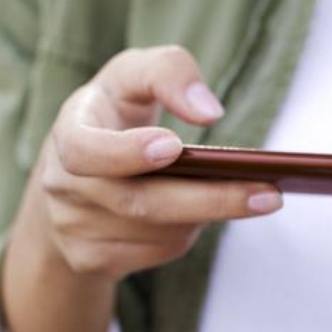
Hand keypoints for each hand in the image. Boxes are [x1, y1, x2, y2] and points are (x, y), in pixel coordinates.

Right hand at [3, 46, 281, 331]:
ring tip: (242, 196)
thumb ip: (169, 72)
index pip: (85, 149)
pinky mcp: (91, 259)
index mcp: (68, 131)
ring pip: (157, 233)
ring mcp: (72, 227)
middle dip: (210, 200)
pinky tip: (201, 214)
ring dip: (204, 216)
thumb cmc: (115, 113)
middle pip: (139, 203)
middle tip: (269, 195)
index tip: (174, 146)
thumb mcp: (134, 75)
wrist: (74, 175)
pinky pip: (157, 253)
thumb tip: (209, 111)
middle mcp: (62, 184)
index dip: (126, 152)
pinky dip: (187, 234)